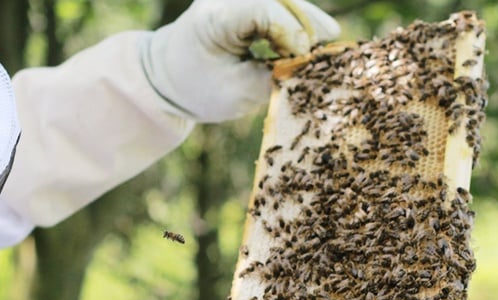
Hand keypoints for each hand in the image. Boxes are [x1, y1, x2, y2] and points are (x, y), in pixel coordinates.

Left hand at [139, 0, 340, 121]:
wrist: (167, 75)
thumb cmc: (198, 88)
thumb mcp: (237, 92)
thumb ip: (275, 77)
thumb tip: (311, 67)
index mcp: (215, 16)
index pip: (265, 11)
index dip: (293, 34)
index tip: (306, 59)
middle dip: (308, 22)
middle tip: (331, 44)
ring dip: (305, 19)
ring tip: (325, 40)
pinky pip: (277, 3)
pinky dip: (294, 19)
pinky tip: (308, 38)